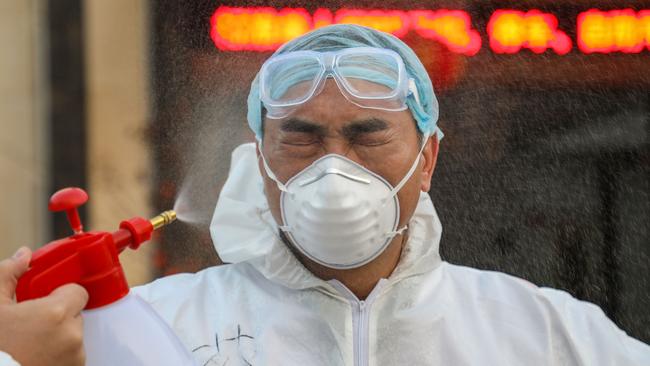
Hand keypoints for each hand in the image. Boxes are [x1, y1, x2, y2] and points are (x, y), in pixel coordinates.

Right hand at [0, 247, 88, 365]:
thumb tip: (23, 255)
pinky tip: (38, 357)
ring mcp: (75, 357)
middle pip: (76, 314)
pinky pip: (73, 356)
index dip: (62, 294)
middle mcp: (72, 335)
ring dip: (60, 337)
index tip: (46, 301)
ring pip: (74, 336)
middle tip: (33, 325)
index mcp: (55, 313)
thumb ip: (7, 276)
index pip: (78, 292)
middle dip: (58, 316)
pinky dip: (60, 355)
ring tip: (32, 344)